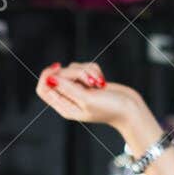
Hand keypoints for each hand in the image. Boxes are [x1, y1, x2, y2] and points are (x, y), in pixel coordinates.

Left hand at [35, 62, 152, 131]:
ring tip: (98, 84)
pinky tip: (102, 81)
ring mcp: (78, 89)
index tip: (59, 68)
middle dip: (76, 72)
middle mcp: (69, 97)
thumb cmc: (110, 108)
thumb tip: (50, 78)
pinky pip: (84, 66)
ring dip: (87, 71)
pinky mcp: (88, 81)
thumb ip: (67, 88)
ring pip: (73, 68)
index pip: (43, 89)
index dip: (47, 75)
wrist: (130, 108)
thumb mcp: (87, 99)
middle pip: (60, 74)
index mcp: (64, 107)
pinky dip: (94, 70)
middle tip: (90, 82)